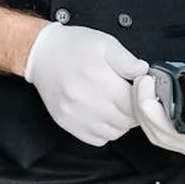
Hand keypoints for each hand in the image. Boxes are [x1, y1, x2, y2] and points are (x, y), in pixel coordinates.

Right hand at [25, 23, 148, 145]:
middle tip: (129, 101)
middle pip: (124, 122)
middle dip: (132, 113)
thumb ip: (127, 59)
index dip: (141, 101)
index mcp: (97, 77)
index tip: (139, 94)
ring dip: (119, 124)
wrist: (41, 54)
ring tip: (116, 108)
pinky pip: (95, 140)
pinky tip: (102, 117)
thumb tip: (143, 72)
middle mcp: (84, 99)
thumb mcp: (104, 43)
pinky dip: (104, 132)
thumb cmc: (73, 46)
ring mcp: (74, 114)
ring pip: (112, 134)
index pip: (132, 105)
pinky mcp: (66, 123)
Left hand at [133, 72, 184, 157]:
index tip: (150, 96)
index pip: (178, 136)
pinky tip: (146, 93)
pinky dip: (148, 112)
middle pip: (160, 135)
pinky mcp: (181, 133)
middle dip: (144, 109)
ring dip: (142, 110)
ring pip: (155, 133)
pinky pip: (157, 128)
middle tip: (142, 83)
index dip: (159, 118)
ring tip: (141, 85)